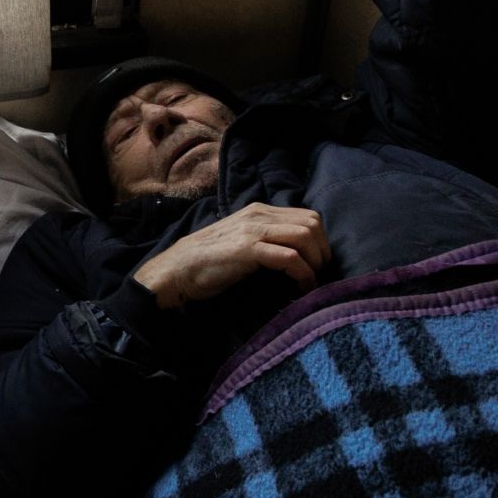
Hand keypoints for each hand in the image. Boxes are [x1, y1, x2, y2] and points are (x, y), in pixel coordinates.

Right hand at [133, 204, 330, 309]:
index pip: (306, 216)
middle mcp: (258, 214)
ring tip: (310, 280)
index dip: (319, 240)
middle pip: (312, 223)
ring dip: (315, 262)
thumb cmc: (205, 262)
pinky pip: (291, 258)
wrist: (175, 272)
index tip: (317, 263)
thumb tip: (293, 251)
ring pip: (305, 236)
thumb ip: (262, 237)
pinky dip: (304, 274)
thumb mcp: (238, 240)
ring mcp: (252, 230)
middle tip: (317, 273)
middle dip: (322, 250)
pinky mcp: (248, 250)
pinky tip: (302, 287)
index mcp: (257, 211)